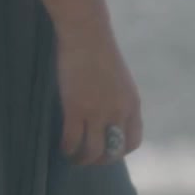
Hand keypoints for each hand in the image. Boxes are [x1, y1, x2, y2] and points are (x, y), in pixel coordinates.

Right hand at [55, 21, 143, 165]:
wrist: (86, 33)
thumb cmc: (98, 51)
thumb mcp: (118, 79)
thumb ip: (117, 100)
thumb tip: (106, 118)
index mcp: (132, 104)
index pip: (132, 142)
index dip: (119, 152)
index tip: (106, 151)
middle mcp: (119, 112)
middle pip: (113, 152)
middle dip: (99, 160)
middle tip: (85, 158)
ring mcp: (98, 112)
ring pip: (92, 151)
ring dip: (81, 159)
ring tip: (71, 156)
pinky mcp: (76, 109)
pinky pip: (72, 140)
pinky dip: (67, 148)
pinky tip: (61, 146)